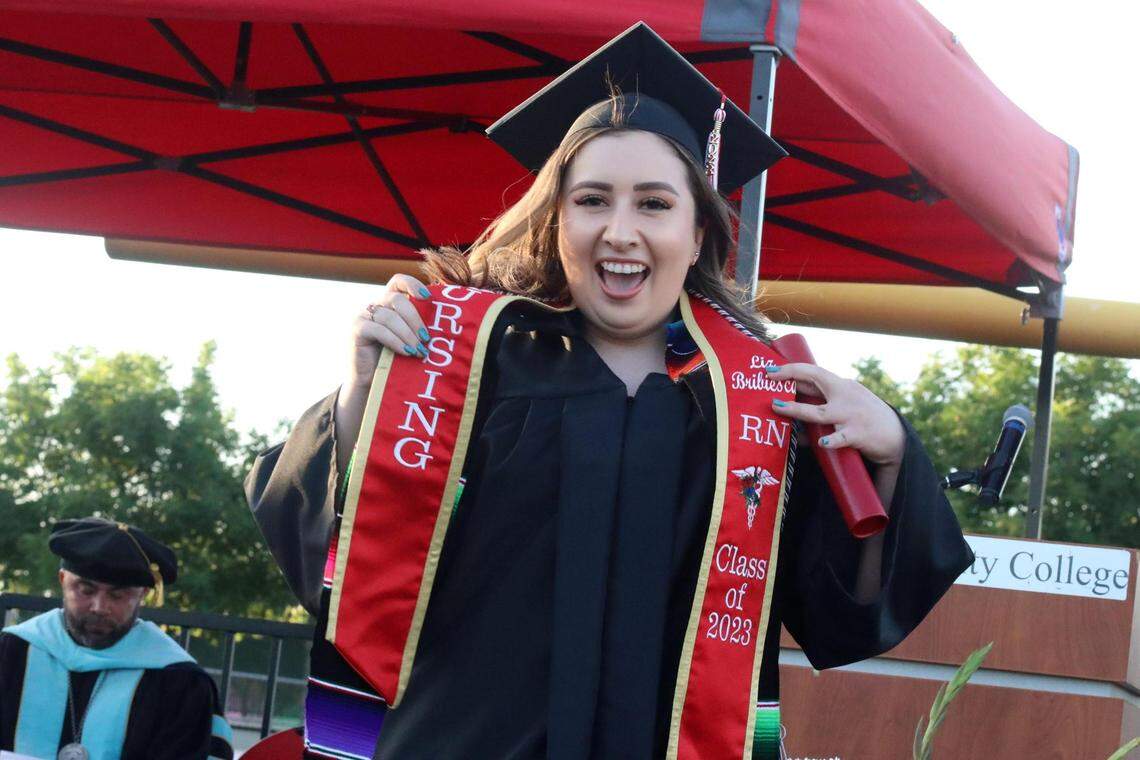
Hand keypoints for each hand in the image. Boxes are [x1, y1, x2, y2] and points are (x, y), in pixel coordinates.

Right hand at [346, 274, 431, 390]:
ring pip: (390, 317)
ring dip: (408, 335)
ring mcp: (363, 316)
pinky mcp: (357, 330)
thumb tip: (443, 325)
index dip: (412, 284)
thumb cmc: (394, 359)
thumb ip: (417, 326)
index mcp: (388, 303)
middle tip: (426, 338)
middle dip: (415, 319)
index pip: (397, 281)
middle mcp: (374, 305)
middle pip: (397, 299)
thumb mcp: (408, 338)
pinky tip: (406, 352)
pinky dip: (396, 341)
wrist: (371, 380)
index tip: (427, 297)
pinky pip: (380, 330)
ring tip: (419, 351)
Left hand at [768, 363, 905, 466]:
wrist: (897, 438)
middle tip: (768, 375)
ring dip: (796, 410)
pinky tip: (822, 443)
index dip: (791, 369)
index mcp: (842, 386)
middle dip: (791, 374)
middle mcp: (845, 395)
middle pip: (816, 378)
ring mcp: (851, 414)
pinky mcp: (858, 434)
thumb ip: (821, 406)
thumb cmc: (864, 420)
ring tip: (778, 407)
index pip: (814, 372)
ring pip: (820, 412)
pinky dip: (832, 440)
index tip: (769, 369)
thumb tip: (791, 414)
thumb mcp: (846, 405)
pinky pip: (842, 437)